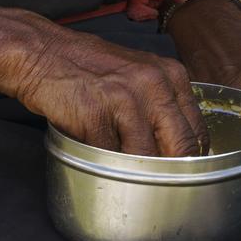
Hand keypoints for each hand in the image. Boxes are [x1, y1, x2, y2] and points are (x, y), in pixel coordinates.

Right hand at [11, 25, 206, 156]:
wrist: (43, 54)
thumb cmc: (94, 71)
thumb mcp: (142, 76)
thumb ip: (165, 107)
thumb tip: (185, 152)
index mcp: (172, 75)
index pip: (197, 133)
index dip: (189, 161)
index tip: (178, 174)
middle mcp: (154, 84)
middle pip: (179, 148)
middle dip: (170, 173)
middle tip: (157, 186)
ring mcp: (125, 98)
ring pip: (145, 158)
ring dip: (134, 172)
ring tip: (121, 168)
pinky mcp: (95, 114)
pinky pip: (109, 158)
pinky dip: (104, 164)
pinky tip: (95, 151)